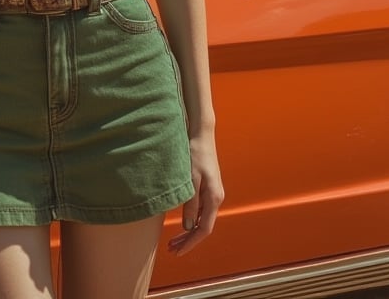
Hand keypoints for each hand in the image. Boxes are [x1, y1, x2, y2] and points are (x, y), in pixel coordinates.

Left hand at [168, 134, 223, 255]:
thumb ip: (191, 203)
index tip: (177, 251)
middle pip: (203, 227)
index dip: (191, 243)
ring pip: (201, 220)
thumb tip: (189, 227)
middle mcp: (216, 199)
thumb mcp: (191, 180)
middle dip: (188, 241)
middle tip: (172, 249)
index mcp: (214, 199)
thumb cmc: (195, 154)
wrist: (202, 136)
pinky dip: (190, 220)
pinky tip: (181, 222)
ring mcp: (213, 194)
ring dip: (188, 232)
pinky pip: (200, 211)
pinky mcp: (208, 189)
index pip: (204, 230)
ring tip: (173, 240)